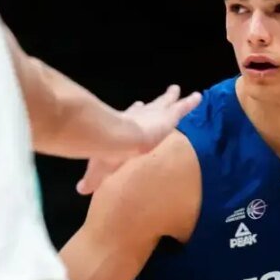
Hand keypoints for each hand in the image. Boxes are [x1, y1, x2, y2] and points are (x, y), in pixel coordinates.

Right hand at [77, 85, 200, 194]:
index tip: (138, 104)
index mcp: (123, 125)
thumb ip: (91, 179)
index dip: (135, 111)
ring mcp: (154, 115)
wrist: (118, 141)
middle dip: (154, 102)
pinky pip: (182, 107)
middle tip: (158, 96)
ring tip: (177, 89)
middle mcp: (138, 116)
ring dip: (172, 97)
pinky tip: (198, 96)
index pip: (130, 116)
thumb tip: (80, 190)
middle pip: (149, 107)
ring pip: (166, 103)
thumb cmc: (107, 155)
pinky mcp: (168, 117)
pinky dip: (190, 102)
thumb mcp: (98, 170)